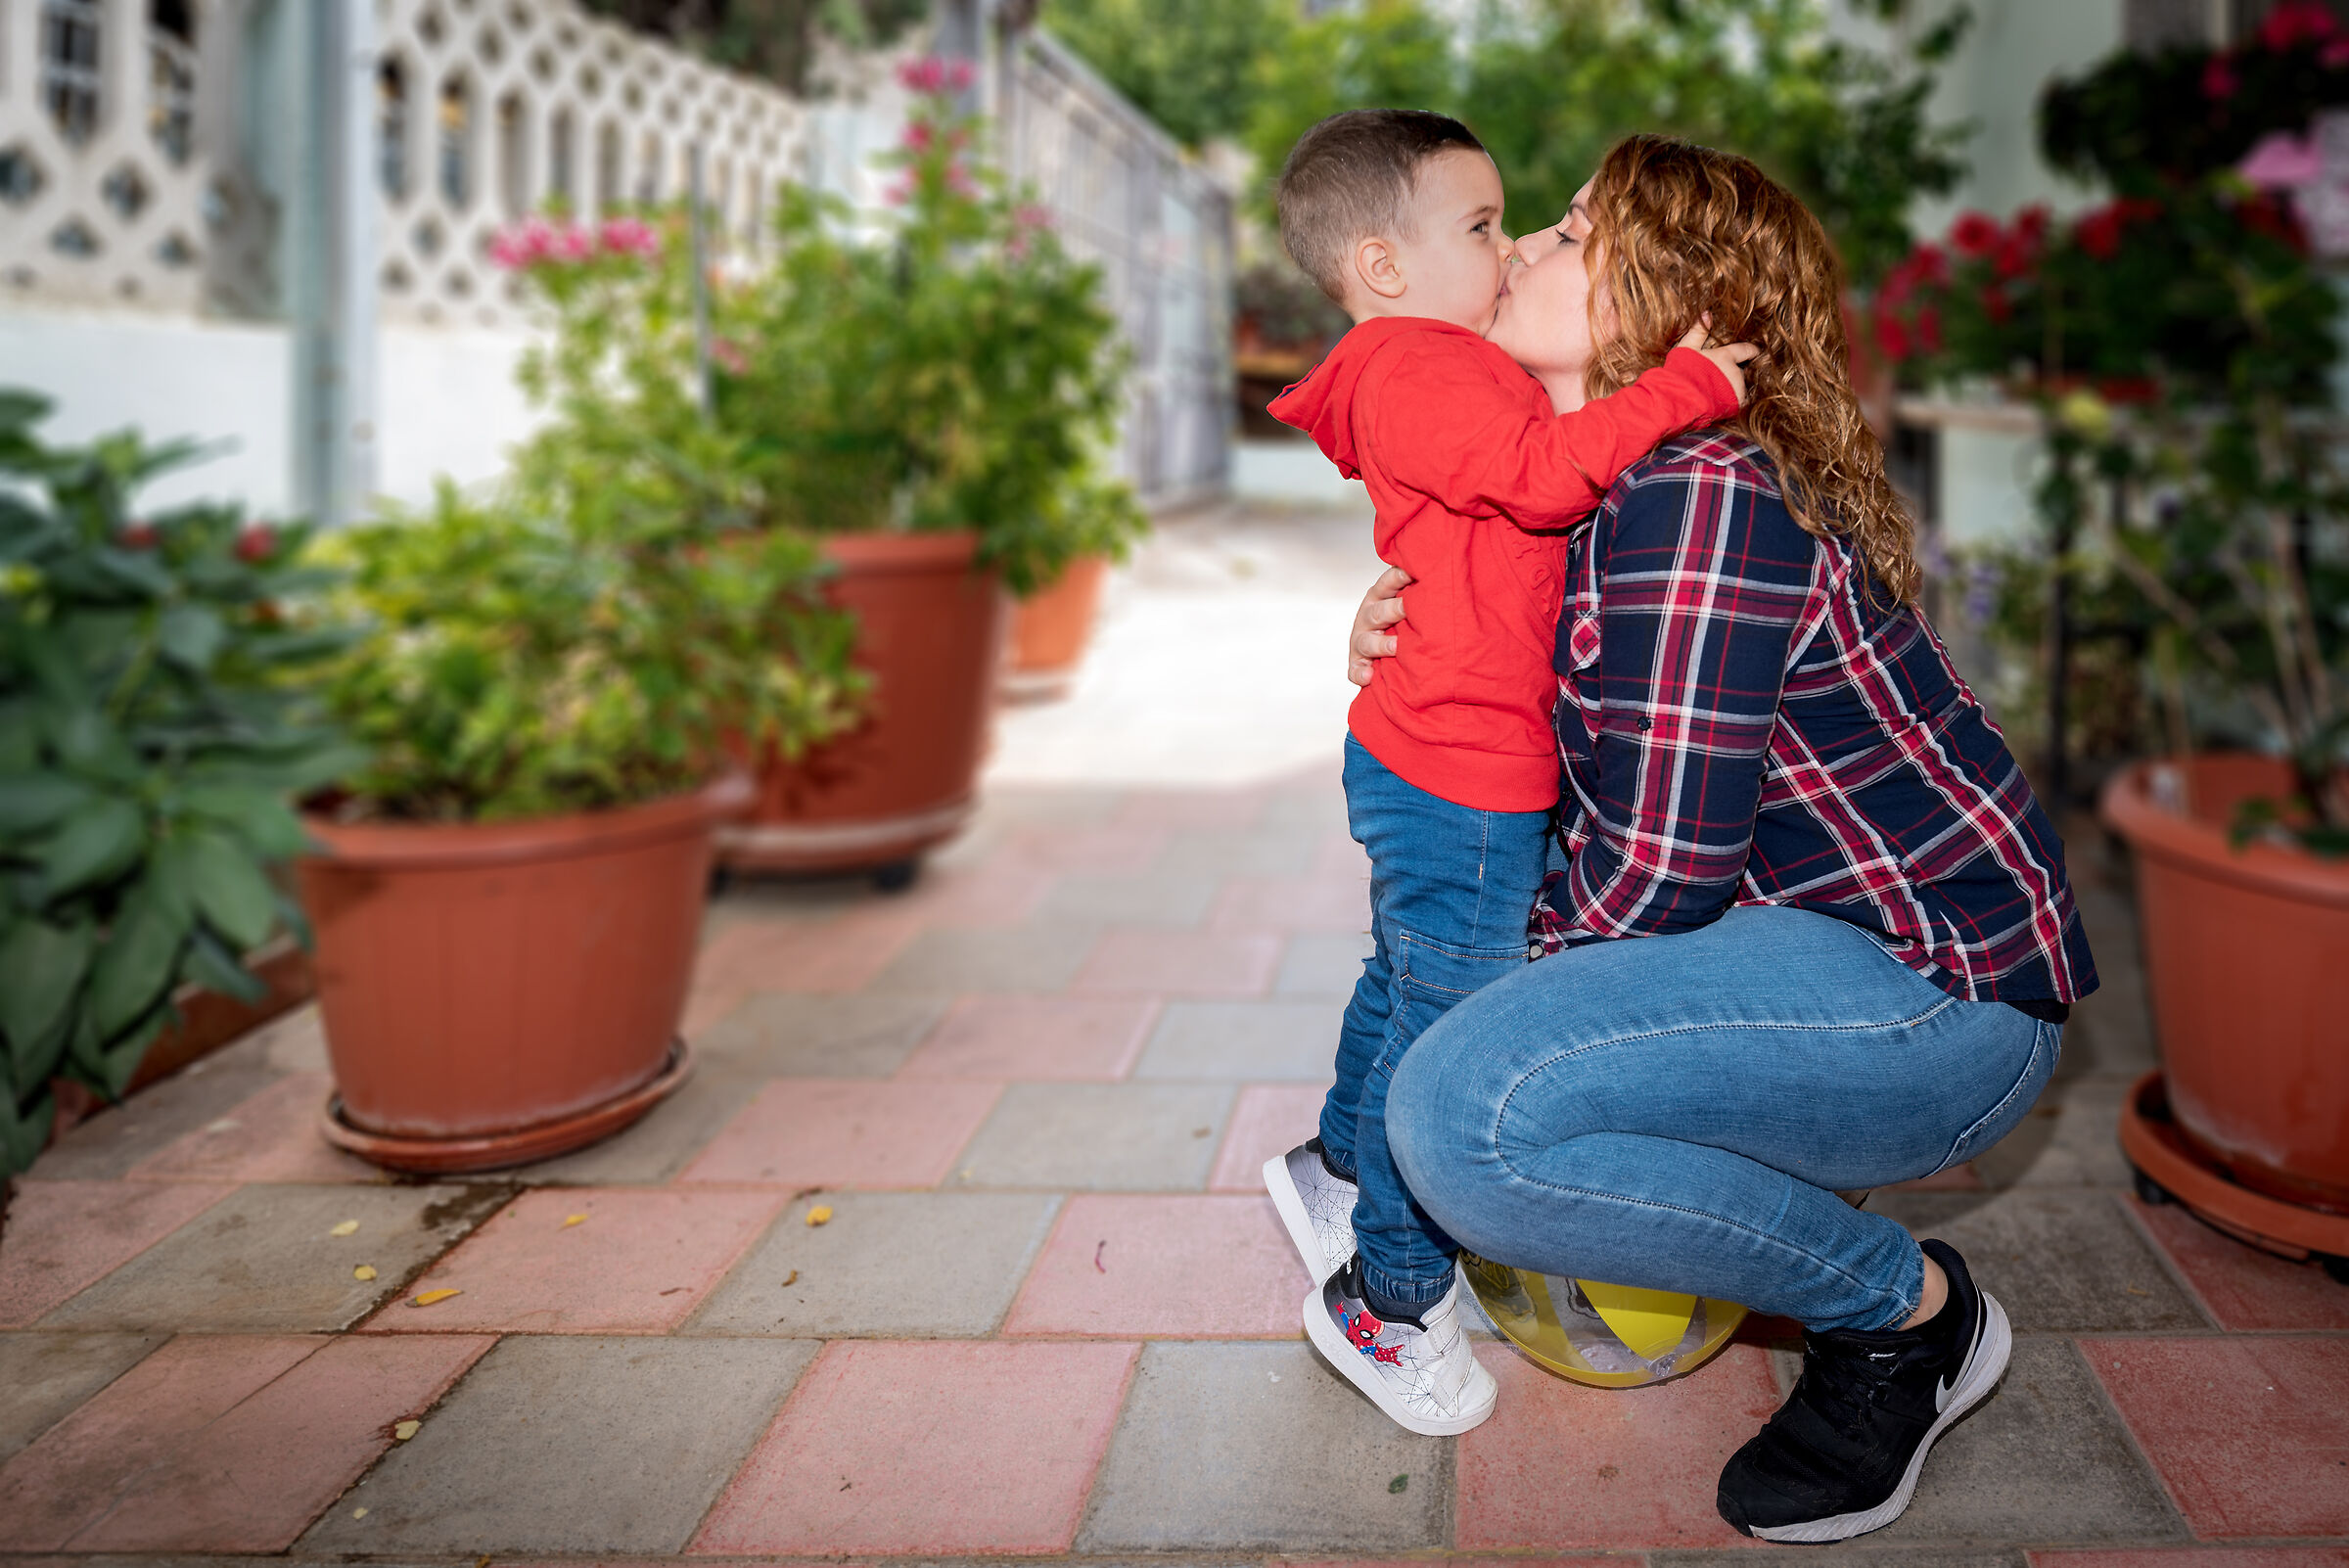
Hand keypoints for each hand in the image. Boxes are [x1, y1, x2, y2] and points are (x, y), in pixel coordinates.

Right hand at [1349, 564, 1412, 686]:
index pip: (1386, 584)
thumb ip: (1417, 591)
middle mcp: (1367, 617)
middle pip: (1378, 612)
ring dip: (1380, 644)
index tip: (1411, 573)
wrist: (1387, 651)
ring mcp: (1361, 641)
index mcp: (1378, 597)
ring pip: (1367, 642)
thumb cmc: (1401, 621)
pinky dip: (1361, 673)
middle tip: (1407, 608)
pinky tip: (1369, 676)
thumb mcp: (1406, 602)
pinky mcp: (1358, 663)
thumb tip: (1445, 575)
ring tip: (1395, 647)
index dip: (1397, 578)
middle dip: (1392, 610)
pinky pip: (1356, 670)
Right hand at [1677, 319, 1759, 406]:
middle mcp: (1735, 373)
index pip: (1745, 350)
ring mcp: (1737, 390)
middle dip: (1733, 373)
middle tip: (1718, 378)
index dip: (1751, 350)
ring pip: (1739, 387)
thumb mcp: (1685, 348)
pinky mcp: (1736, 406)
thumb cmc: (1680, 374)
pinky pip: (1738, 402)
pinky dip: (1732, 402)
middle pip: (1740, 371)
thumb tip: (1707, 313)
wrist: (1681, 401)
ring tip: (1716, 392)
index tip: (1756, 350)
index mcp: (1726, 357)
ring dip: (1731, 388)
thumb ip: (1697, 332)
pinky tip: (1719, 402)